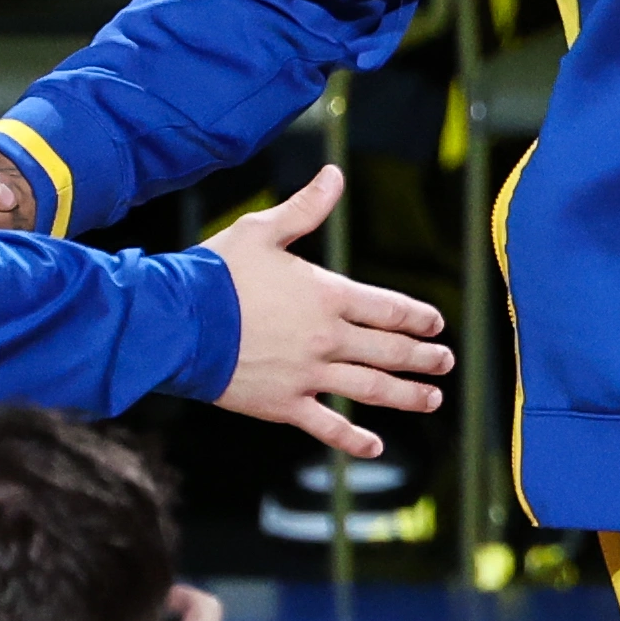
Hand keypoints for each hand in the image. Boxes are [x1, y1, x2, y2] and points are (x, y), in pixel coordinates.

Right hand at [209, 167, 450, 458]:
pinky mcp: (282, 405)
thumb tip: (335, 174)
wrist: (174, 323)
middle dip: (423, 358)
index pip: (388, 309)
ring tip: (432, 399)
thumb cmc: (216, 273)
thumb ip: (306, 208)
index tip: (436, 325)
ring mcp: (307, 376)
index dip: (417, 317)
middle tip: (445, 362)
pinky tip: (375, 446)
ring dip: (406, 396)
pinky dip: (353, 439)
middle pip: (389, 351)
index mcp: (328, 296)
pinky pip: (327, 426)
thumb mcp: (262, 231)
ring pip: (370, 389)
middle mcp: (326, 338)